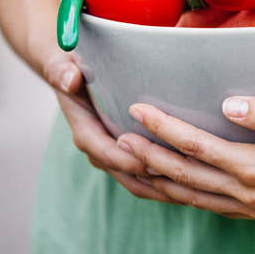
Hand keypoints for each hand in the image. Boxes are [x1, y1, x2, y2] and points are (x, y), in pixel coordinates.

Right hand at [43, 52, 180, 204]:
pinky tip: (190, 184)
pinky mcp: (126, 152)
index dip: (128, 160)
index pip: (105, 152)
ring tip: (192, 189)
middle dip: (152, 181)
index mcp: (85, 129)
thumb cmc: (72, 66)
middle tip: (183, 181)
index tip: (152, 164)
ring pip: (137, 181)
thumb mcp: (64, 63)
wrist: (70, 75)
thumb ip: (61, 70)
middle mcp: (98, 147)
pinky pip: (144, 175)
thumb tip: (69, 79)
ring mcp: (112, 153)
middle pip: (125, 173)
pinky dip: (164, 183)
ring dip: (161, 188)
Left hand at [117, 97, 254, 221]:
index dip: (164, 127)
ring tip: (129, 165)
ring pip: (191, 198)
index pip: (197, 146)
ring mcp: (252, 208)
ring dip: (157, 182)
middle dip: (147, 157)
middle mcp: (249, 194)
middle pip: (185, 176)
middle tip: (116, 139)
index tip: (138, 108)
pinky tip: (171, 184)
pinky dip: (182, 195)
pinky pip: (208, 206)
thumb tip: (228, 103)